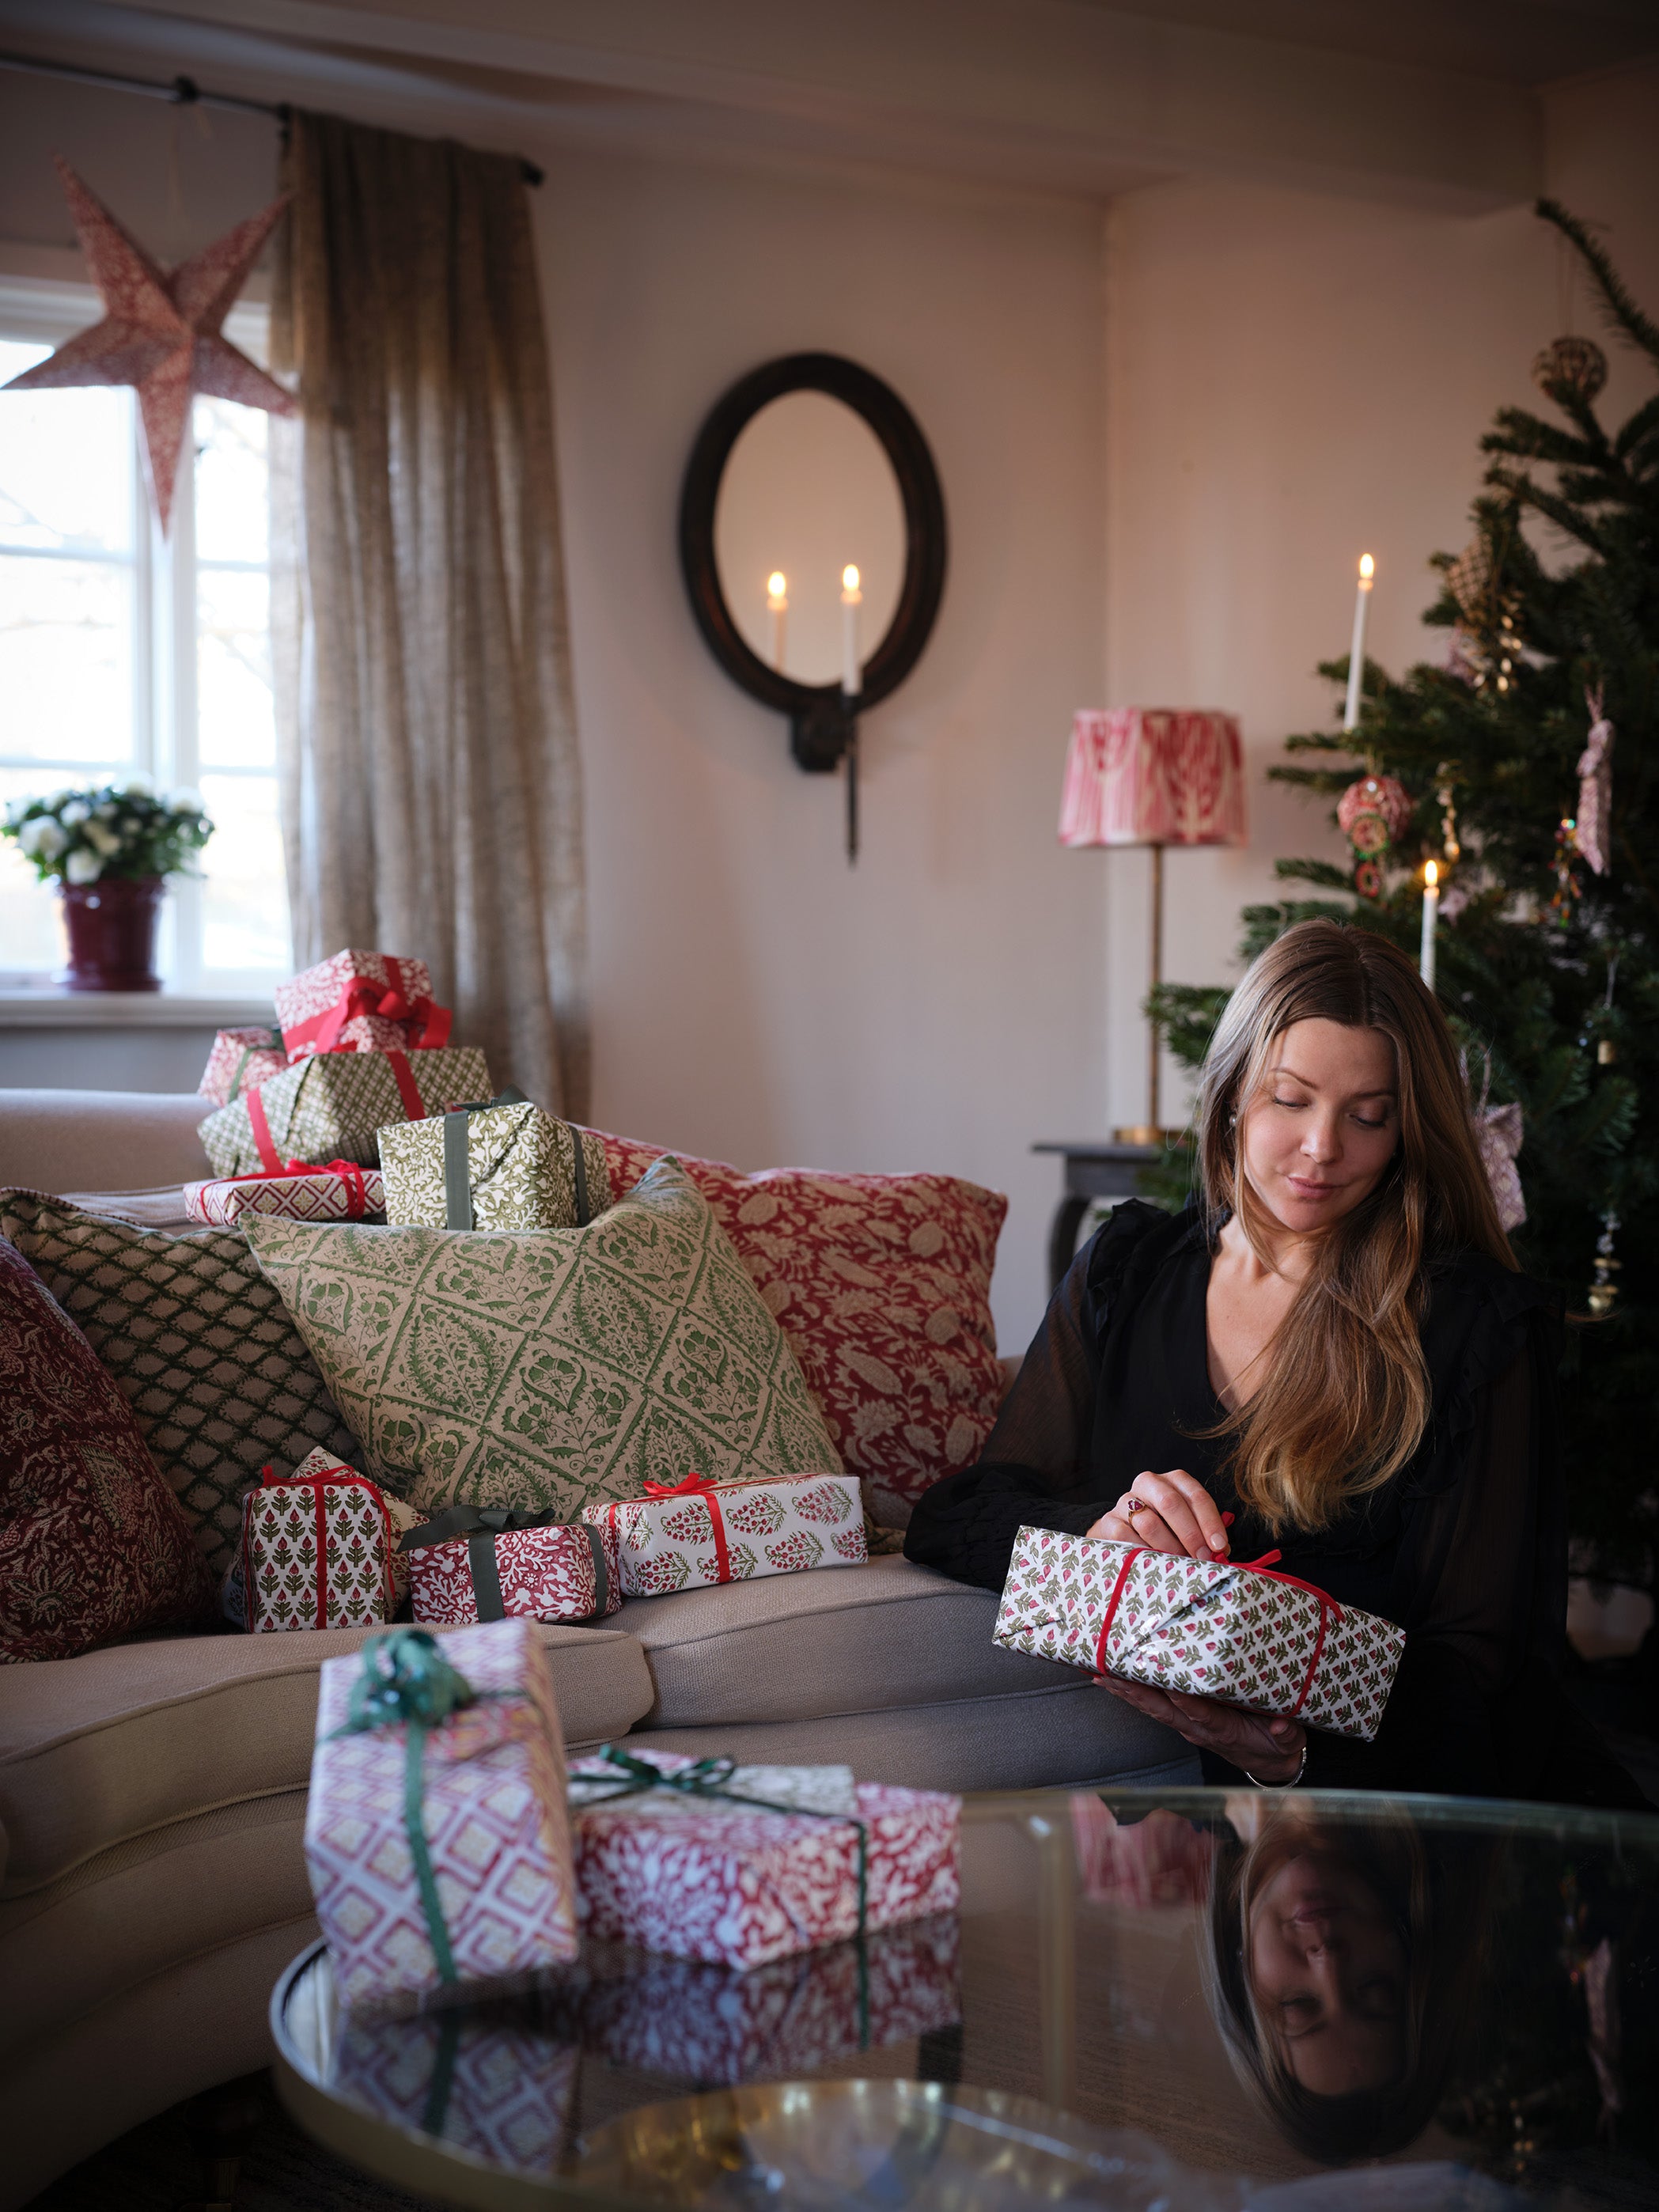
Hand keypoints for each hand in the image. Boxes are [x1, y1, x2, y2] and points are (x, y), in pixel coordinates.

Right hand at [1086, 1468, 1231, 1560]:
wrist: (1122, 1529)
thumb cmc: (1164, 1528)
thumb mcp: (1186, 1524)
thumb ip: (1204, 1534)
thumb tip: (1222, 1555)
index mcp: (1173, 1481)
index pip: (1195, 1495)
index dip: (1210, 1522)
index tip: (1219, 1546)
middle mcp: (1148, 1483)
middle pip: (1170, 1503)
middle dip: (1190, 1534)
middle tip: (1202, 1558)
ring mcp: (1126, 1501)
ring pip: (1149, 1522)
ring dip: (1169, 1547)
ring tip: (1180, 1565)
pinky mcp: (1109, 1521)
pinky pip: (1127, 1538)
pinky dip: (1144, 1552)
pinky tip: (1154, 1564)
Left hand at [1097, 1677, 1304, 1783]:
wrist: (1269, 1763)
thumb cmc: (1277, 1744)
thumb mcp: (1290, 1740)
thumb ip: (1286, 1732)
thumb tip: (1280, 1726)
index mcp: (1223, 1730)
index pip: (1199, 1713)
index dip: (1183, 1698)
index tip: (1165, 1681)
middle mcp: (1197, 1728)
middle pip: (1161, 1708)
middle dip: (1134, 1691)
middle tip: (1107, 1673)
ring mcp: (1187, 1724)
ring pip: (1150, 1706)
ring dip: (1123, 1690)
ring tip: (1096, 1670)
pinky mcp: (1182, 1719)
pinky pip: (1152, 1705)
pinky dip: (1129, 1692)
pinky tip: (1108, 1679)